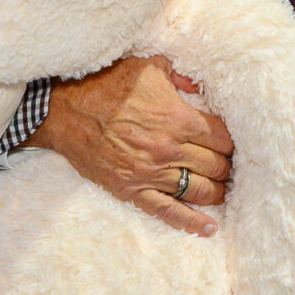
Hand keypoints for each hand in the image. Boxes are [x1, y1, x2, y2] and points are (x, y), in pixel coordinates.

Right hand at [27, 54, 234, 237]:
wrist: (65, 110)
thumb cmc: (106, 84)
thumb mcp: (148, 66)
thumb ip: (179, 75)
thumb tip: (199, 86)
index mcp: (178, 118)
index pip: (222, 138)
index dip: (230, 142)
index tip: (229, 144)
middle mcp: (169, 149)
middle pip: (215, 166)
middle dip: (225, 167)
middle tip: (227, 166)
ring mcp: (151, 173)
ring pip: (198, 190)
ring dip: (215, 191)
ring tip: (220, 189)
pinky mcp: (132, 190)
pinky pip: (167, 211)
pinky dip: (191, 222)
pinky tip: (209, 228)